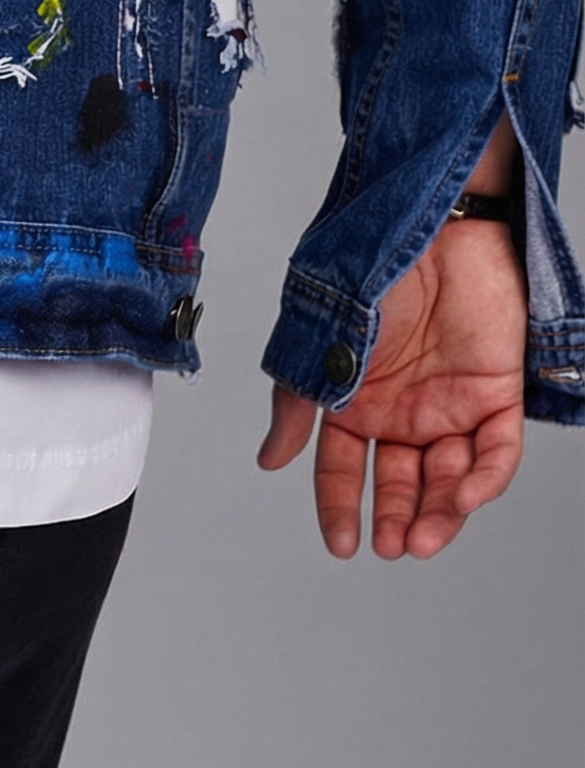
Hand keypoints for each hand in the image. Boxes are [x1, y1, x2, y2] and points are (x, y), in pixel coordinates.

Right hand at [257, 189, 525, 560]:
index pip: (344, 467)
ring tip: (423, 538)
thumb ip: (297, 404)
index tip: (343, 545)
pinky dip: (483, 480)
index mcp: (355, 398)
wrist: (429, 221)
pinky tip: (461, 497)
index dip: (341, 508)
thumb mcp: (316, 344)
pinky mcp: (497, 391)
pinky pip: (497, 451)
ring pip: (450, 477)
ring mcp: (451, 401)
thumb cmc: (366, 266)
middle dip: (396, 519)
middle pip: (401, 482)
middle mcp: (403, 407)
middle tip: (390, 546)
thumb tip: (270, 460)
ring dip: (439, 513)